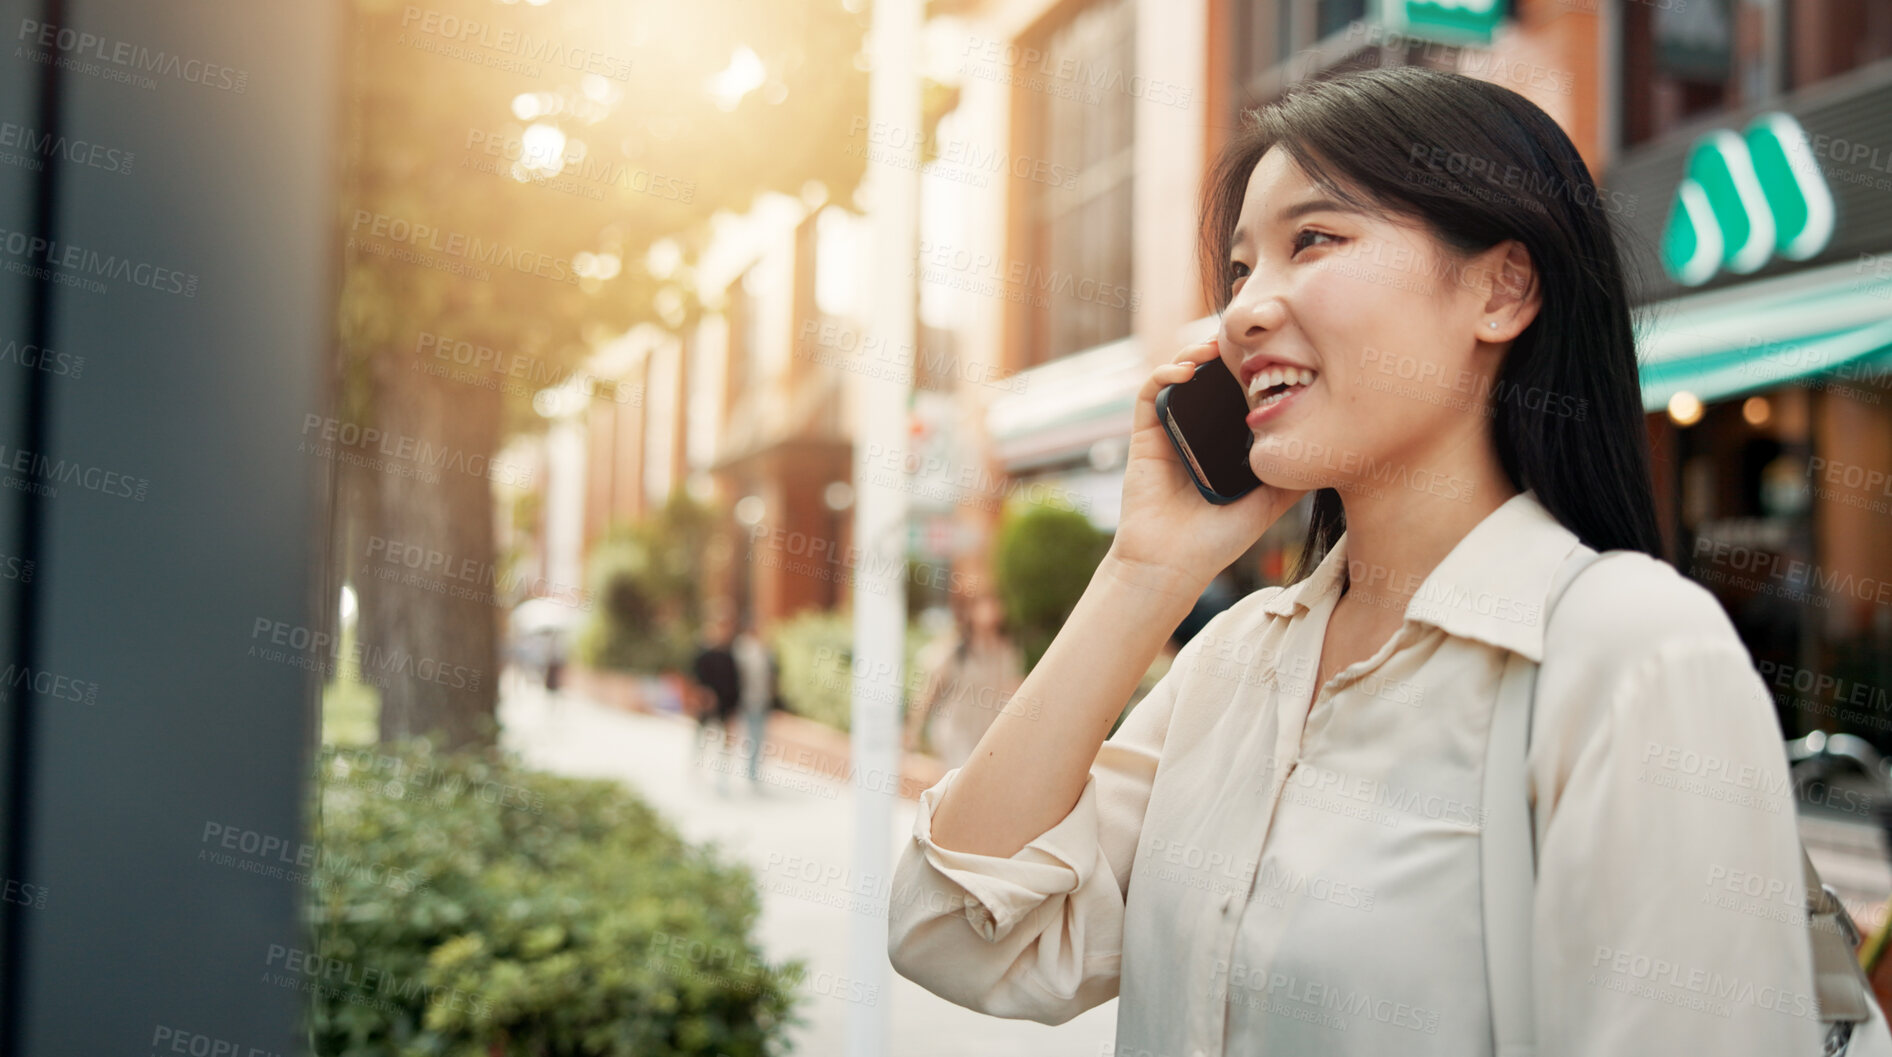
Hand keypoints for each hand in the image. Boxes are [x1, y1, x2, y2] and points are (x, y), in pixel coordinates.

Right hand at [1108, 339, 1307, 594]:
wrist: (1172, 564)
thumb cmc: (1218, 540)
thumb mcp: (1269, 503)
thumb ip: (1293, 476)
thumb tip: (1334, 450)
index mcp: (1223, 444)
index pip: (1236, 395)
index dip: (1249, 370)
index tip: (1272, 353)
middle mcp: (1196, 433)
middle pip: (1208, 379)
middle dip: (1223, 353)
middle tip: (1242, 339)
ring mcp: (1169, 432)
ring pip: (1179, 377)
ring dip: (1193, 353)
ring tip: (1214, 347)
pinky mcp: (1145, 436)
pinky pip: (1150, 393)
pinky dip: (1164, 372)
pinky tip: (1187, 371)